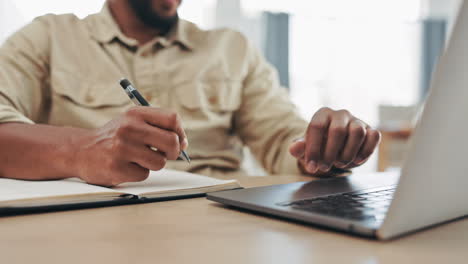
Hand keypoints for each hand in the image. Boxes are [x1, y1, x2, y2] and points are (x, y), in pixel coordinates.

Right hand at [73, 107, 187, 185]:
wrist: (80, 150)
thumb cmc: (114, 137)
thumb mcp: (132, 122)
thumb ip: (157, 127)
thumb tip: (183, 143)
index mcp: (135, 114)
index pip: (172, 118)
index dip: (181, 132)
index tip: (180, 141)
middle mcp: (129, 128)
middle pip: (171, 142)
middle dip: (174, 152)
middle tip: (167, 155)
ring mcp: (122, 148)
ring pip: (160, 162)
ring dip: (154, 164)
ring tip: (139, 159)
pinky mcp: (117, 167)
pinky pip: (144, 175)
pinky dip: (139, 173)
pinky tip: (126, 166)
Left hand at [289, 107, 380, 174]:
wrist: (334, 150)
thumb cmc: (318, 147)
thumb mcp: (305, 149)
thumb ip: (298, 148)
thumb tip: (295, 147)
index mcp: (323, 114)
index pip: (317, 126)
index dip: (313, 148)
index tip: (311, 166)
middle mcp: (341, 114)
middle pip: (338, 130)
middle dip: (330, 153)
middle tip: (325, 167)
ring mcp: (357, 121)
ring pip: (357, 132)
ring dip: (348, 153)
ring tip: (340, 163)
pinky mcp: (370, 130)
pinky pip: (373, 137)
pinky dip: (365, 151)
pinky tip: (356, 160)